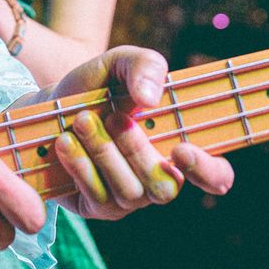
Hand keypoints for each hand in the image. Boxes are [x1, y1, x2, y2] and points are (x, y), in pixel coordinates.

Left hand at [36, 47, 233, 220]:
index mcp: (179, 145)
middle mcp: (160, 177)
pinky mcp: (98, 207)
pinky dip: (81, 166)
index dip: (209, 171)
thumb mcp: (120, 61)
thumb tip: (151, 98)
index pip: (217, 176)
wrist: (50, 104)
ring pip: (130, 193)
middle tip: (113, 117)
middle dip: (137, 151)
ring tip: (82, 120)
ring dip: (104, 153)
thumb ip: (144, 66)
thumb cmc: (98, 85)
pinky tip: (66, 142)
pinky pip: (98, 198)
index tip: (182, 148)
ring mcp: (130, 197)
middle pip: (166, 187)